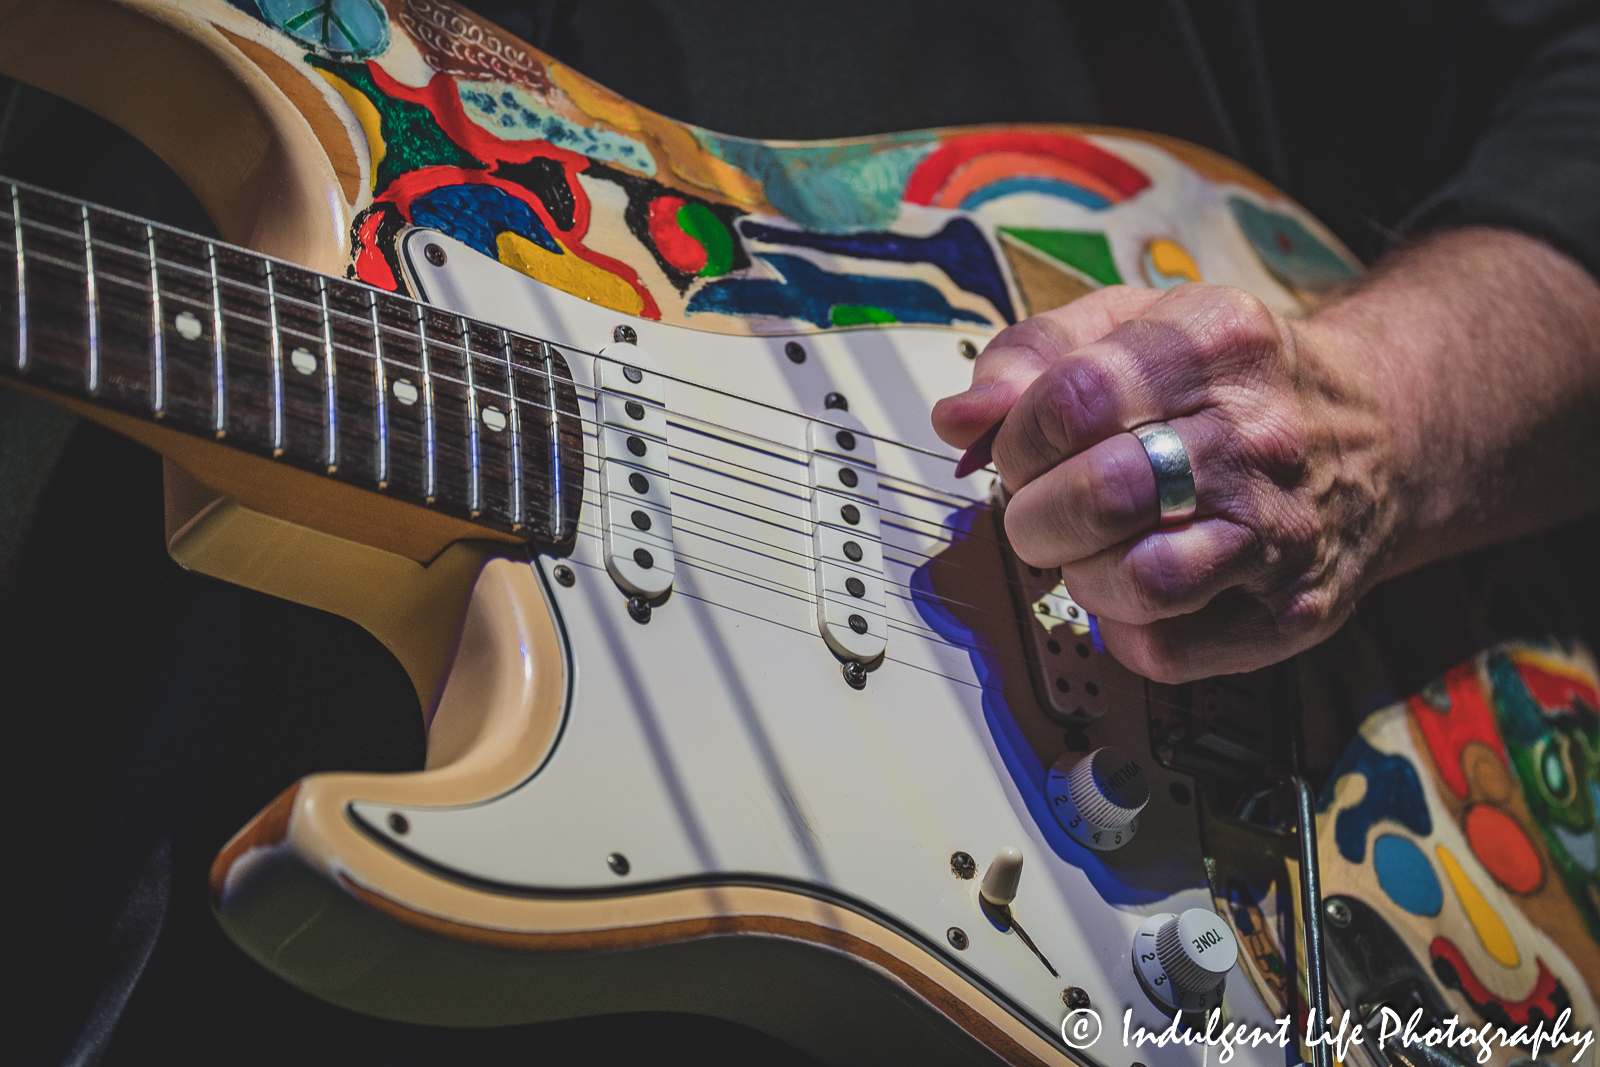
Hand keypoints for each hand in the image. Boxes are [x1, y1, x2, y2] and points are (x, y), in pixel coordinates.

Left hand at [932, 283, 1392, 682]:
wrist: (1381, 434)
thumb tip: (960, 419)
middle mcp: (1255, 436)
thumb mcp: (1135, 324)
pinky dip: (1123, 631)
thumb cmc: (1231, 382)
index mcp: (1212, 344)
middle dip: (1035, 514)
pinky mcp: (1290, 611)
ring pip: (1138, 582)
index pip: (1073, 401)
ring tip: (1088, 551)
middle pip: (1100, 495)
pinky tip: (1134, 591)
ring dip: (1080, 576)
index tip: (1018, 450)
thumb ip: (1034, 356)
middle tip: (1039, 509)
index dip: (1018, 438)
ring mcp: (1280, 530)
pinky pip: (1168, 650)